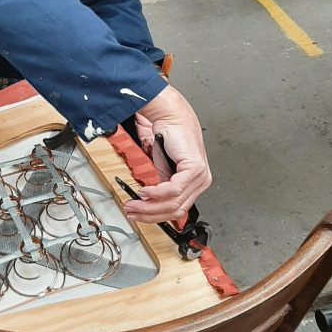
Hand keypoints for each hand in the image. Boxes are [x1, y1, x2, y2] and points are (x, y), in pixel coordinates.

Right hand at [122, 85, 210, 224]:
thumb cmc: (166, 137)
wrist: (169, 115)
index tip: (137, 215)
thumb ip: (159, 187)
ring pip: (174, 203)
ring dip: (149, 206)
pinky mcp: (195, 168)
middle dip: (149, 214)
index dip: (154, 216)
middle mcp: (200, 182)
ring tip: (134, 202)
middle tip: (131, 211)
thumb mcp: (161, 168)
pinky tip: (145, 191)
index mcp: (194, 184)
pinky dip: (156, 193)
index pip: (176, 210)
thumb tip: (147, 204)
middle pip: (175, 211)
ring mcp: (200, 176)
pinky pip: (174, 190)